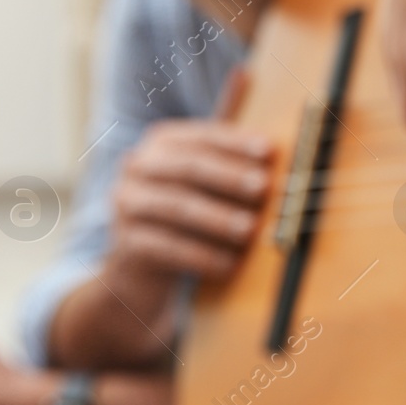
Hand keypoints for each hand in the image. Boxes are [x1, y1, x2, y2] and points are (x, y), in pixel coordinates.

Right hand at [104, 119, 270, 305]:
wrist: (142, 267)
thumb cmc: (190, 216)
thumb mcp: (207, 187)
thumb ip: (234, 167)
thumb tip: (279, 162)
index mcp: (161, 143)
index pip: (202, 137)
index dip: (236, 142)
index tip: (268, 150)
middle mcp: (137, 167)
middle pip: (187, 168)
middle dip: (229, 177)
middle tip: (263, 187)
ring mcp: (126, 204)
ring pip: (177, 207)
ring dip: (218, 218)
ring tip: (250, 229)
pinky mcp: (126, 243)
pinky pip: (168, 247)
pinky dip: (203, 256)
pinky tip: (229, 264)